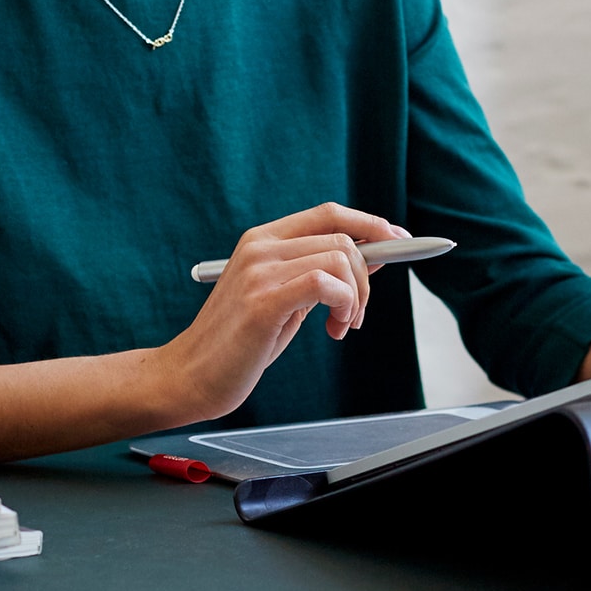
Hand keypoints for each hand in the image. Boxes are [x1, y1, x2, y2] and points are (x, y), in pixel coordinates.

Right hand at [152, 202, 410, 423]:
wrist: (189, 377)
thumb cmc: (238, 343)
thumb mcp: (284, 298)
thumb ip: (319, 273)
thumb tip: (373, 255)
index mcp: (262, 240)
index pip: (329, 213)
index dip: (371, 224)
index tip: (401, 241)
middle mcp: (260, 247)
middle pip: (342, 237)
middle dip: (366, 277)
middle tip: (355, 315)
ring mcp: (259, 271)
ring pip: (340, 259)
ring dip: (356, 297)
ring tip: (342, 326)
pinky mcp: (263, 301)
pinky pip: (325, 284)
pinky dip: (344, 305)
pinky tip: (334, 329)